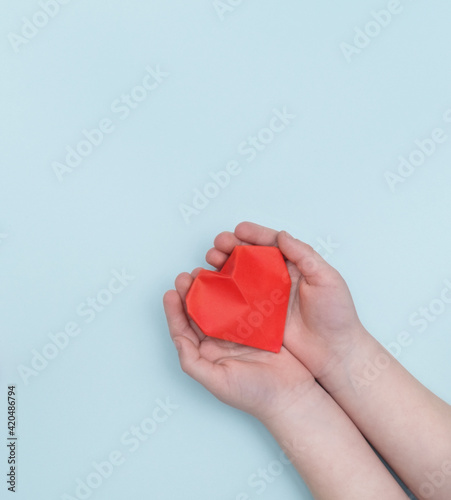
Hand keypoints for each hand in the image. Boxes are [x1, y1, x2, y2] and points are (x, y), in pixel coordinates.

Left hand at [163, 269, 315, 421]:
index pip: (184, 330)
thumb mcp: (218, 382)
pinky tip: (232, 279)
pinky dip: (235, 291)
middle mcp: (219, 342)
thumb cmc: (255, 395)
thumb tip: (177, 340)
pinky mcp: (258, 324)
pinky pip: (242, 304)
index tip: (171, 293)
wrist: (292, 396)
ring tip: (205, 273)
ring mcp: (239, 332)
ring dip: (211, 289)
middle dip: (190, 294)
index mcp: (207, 355)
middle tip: (187, 276)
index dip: (175, 311)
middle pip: (199, 313)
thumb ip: (193, 363)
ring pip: (219, 305)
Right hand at [205, 222, 364, 381]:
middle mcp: (278, 279)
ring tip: (210, 261)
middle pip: (251, 257)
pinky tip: (213, 287)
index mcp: (295, 266)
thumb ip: (304, 255)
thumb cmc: (337, 316)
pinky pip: (239, 301)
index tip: (238, 229)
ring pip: (241, 277)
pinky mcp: (260, 317)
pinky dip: (225, 292)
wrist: (335, 353)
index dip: (254, 235)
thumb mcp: (326, 279)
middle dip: (232, 247)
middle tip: (218, 244)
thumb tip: (282, 235)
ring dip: (225, 266)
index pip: (272, 244)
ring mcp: (268, 298)